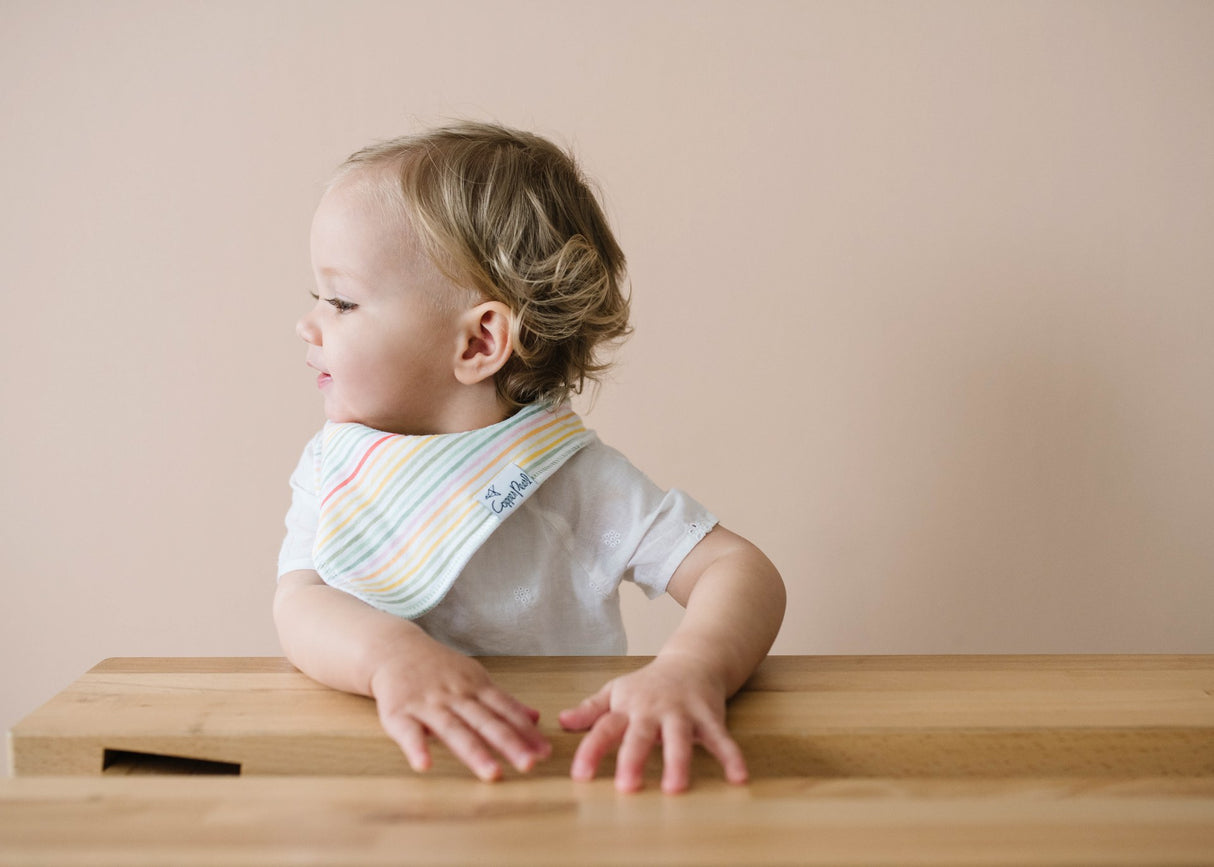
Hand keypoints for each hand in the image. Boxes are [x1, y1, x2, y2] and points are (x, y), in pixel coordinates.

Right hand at [369, 641, 550, 781]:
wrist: (394, 649)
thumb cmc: (439, 669)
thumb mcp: (475, 678)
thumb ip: (503, 701)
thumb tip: (535, 718)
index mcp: (476, 688)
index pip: (505, 711)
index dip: (526, 731)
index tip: (545, 751)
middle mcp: (456, 696)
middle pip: (485, 722)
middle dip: (509, 744)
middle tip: (530, 764)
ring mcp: (428, 704)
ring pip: (454, 729)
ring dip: (474, 752)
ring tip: (492, 774)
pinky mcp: (398, 713)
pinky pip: (408, 732)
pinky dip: (416, 747)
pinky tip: (424, 765)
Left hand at [557, 654, 747, 793]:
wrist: (692, 660)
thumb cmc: (650, 684)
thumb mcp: (617, 691)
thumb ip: (591, 709)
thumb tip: (562, 721)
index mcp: (628, 707)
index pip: (604, 729)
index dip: (591, 751)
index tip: (580, 776)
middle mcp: (653, 710)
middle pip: (640, 735)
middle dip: (633, 759)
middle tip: (626, 787)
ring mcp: (682, 713)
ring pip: (679, 738)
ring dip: (677, 763)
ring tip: (675, 789)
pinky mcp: (709, 716)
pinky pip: (720, 738)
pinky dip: (731, 757)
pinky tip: (739, 777)